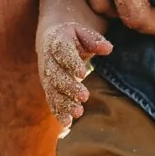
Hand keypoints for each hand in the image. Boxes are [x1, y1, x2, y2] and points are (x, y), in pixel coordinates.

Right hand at [36, 13, 111, 130]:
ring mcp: (47, 76)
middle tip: (85, 96)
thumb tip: (108, 48)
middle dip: (69, 87)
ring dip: (64, 103)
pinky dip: (58, 112)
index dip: (71, 63)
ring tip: (78, 113)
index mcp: (56, 42)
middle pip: (56, 75)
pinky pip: (52, 100)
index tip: (83, 73)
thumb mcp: (82, 32)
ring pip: (53, 91)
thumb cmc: (72, 36)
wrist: (50, 41)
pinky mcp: (49, 88)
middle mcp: (48, 61)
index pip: (62, 52)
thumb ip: (94, 39)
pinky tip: (67, 123)